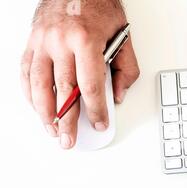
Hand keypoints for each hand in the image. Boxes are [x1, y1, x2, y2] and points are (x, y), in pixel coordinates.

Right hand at [21, 0, 139, 148]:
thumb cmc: (99, 7)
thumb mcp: (123, 36)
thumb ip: (126, 69)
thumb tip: (118, 95)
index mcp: (86, 41)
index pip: (90, 87)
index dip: (95, 110)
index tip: (99, 123)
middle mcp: (61, 42)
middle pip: (63, 91)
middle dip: (67, 120)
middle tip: (69, 139)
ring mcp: (42, 41)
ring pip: (39, 85)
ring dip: (44, 112)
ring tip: (51, 129)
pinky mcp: (32, 41)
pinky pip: (26, 71)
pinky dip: (29, 92)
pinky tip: (36, 106)